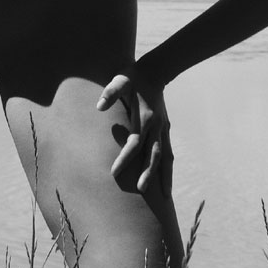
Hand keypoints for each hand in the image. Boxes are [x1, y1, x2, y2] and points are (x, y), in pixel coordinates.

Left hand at [97, 63, 172, 195]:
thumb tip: (99, 107)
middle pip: (153, 154)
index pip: (135, 142)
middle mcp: (157, 125)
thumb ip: (111, 92)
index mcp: (145, 116)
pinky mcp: (166, 129)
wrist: (156, 70)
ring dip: (164, 176)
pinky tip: (167, 183)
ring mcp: (164, 128)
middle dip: (147, 172)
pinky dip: (168, 168)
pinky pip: (168, 152)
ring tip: (164, 197)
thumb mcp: (120, 79)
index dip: (125, 158)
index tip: (113, 172)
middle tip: (139, 190)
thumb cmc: (133, 76)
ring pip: (165, 156)